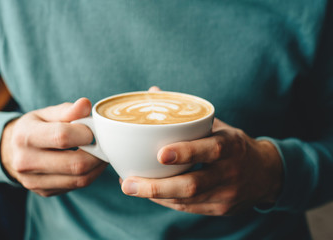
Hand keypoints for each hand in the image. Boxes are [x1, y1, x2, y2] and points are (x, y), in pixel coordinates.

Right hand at [0, 98, 107, 196]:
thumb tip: (85, 104)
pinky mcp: (44, 191)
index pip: (62, 137)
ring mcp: (33, 181)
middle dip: (97, 154)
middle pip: (75, 164)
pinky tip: (92, 163)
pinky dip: (91, 175)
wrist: (13, 151)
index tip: (94, 130)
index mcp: (26, 136)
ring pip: (79, 179)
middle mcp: (25, 161)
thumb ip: (67, 110)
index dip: (86, 133)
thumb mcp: (47, 113)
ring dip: (97, 166)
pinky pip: (76, 186)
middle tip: (104, 144)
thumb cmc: (36, 127)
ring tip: (101, 153)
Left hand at [121, 118, 282, 215]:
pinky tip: (150, 193)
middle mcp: (230, 172)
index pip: (210, 150)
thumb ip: (186, 113)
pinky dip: (166, 200)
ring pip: (186, 200)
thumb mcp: (218, 125)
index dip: (186, 153)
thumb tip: (154, 91)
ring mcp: (226, 194)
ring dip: (155, 195)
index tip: (160, 154)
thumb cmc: (234, 145)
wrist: (266, 173)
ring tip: (129, 186)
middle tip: (127, 183)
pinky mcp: (220, 209)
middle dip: (156, 187)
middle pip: (192, 185)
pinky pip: (188, 208)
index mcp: (231, 146)